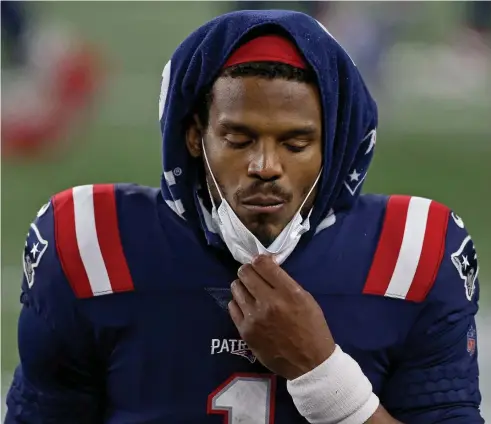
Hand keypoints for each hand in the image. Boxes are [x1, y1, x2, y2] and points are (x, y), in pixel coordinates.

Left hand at [228, 254, 335, 379]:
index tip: (261, 264)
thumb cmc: (312, 329)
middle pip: (245, 272)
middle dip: (249, 271)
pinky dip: (239, 303)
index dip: (260, 260)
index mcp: (288, 292)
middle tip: (253, 276)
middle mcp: (269, 302)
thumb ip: (286, 282)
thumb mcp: (306, 299)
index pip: (262, 263)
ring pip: (236, 287)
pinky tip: (248, 307)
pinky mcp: (245, 331)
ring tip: (250, 292)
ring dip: (243, 286)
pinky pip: (233, 306)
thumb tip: (267, 266)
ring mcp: (254, 317)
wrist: (309, 364)